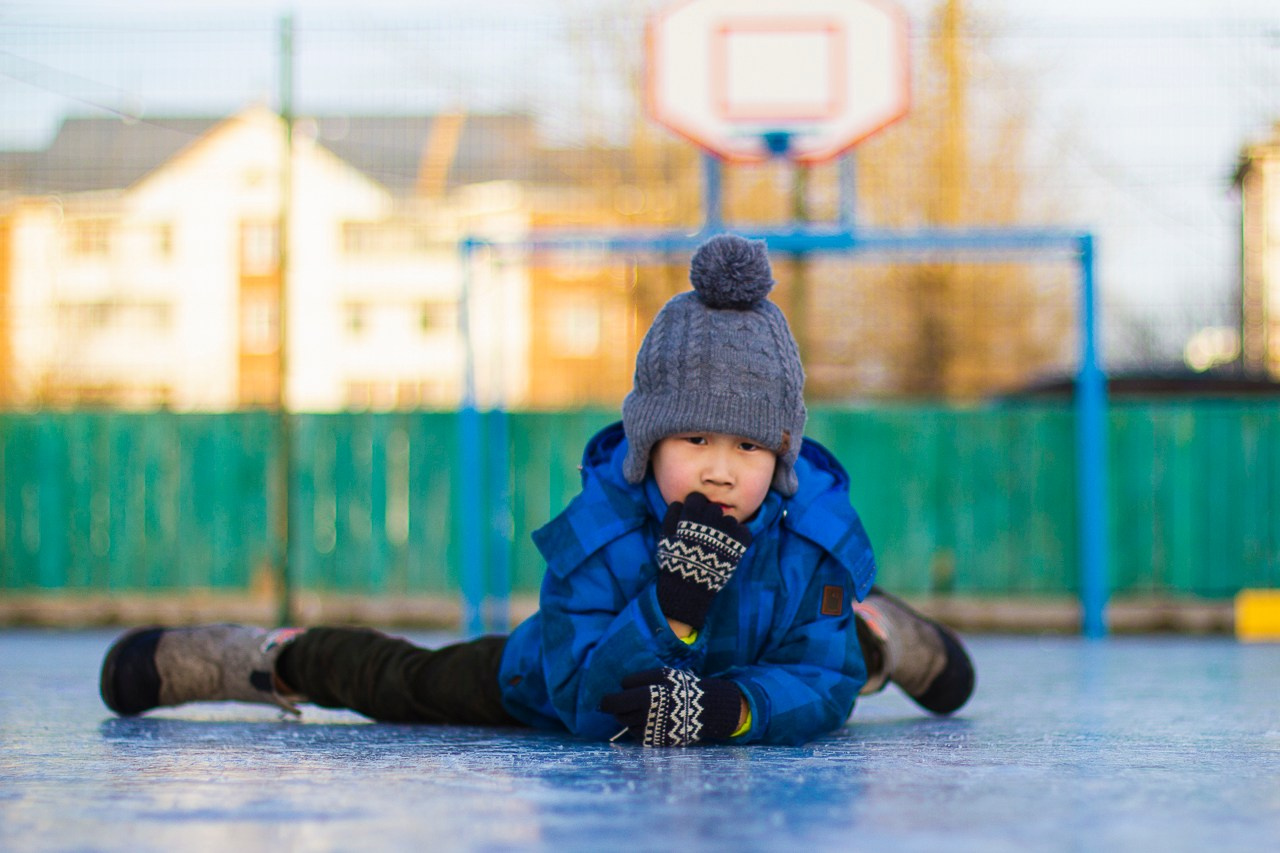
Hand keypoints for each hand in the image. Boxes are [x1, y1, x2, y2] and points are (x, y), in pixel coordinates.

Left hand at [600, 668, 742, 746]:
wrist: (707, 709)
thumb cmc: (681, 687)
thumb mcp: (662, 674)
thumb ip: (636, 680)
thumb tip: (616, 690)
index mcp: (646, 697)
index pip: (612, 702)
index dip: (611, 698)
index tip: (614, 696)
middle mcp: (646, 716)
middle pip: (618, 714)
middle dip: (620, 707)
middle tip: (631, 700)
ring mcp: (651, 731)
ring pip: (627, 725)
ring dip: (631, 717)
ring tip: (650, 708)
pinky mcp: (656, 742)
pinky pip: (637, 735)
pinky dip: (641, 727)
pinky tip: (655, 720)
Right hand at [656, 492, 752, 629]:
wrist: (689, 587)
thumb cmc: (675, 560)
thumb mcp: (665, 536)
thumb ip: (672, 515)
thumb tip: (680, 503)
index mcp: (692, 514)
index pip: (697, 498)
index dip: (694, 507)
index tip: (693, 518)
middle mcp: (711, 519)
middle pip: (714, 508)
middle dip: (709, 518)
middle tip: (705, 533)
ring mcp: (727, 531)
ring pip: (729, 520)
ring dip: (724, 529)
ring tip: (717, 544)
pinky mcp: (739, 543)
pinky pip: (744, 531)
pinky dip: (738, 537)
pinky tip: (729, 547)